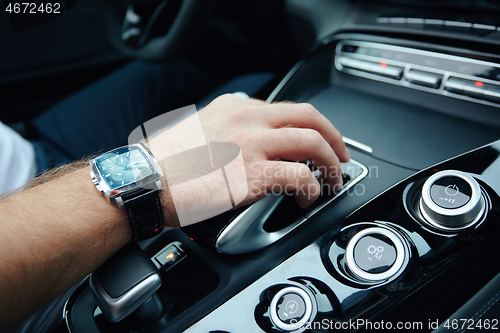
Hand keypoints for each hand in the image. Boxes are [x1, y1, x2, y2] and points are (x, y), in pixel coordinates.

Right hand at [148, 94, 349, 226]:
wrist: (143, 181)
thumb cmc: (163, 162)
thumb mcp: (197, 127)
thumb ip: (225, 126)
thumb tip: (245, 138)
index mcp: (234, 107)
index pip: (284, 109)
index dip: (308, 125)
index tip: (314, 139)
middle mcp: (247, 120)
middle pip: (309, 117)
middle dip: (333, 136)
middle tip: (340, 154)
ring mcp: (252, 145)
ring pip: (312, 143)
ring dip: (330, 163)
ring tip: (330, 179)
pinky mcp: (253, 175)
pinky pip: (300, 177)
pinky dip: (312, 189)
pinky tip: (307, 198)